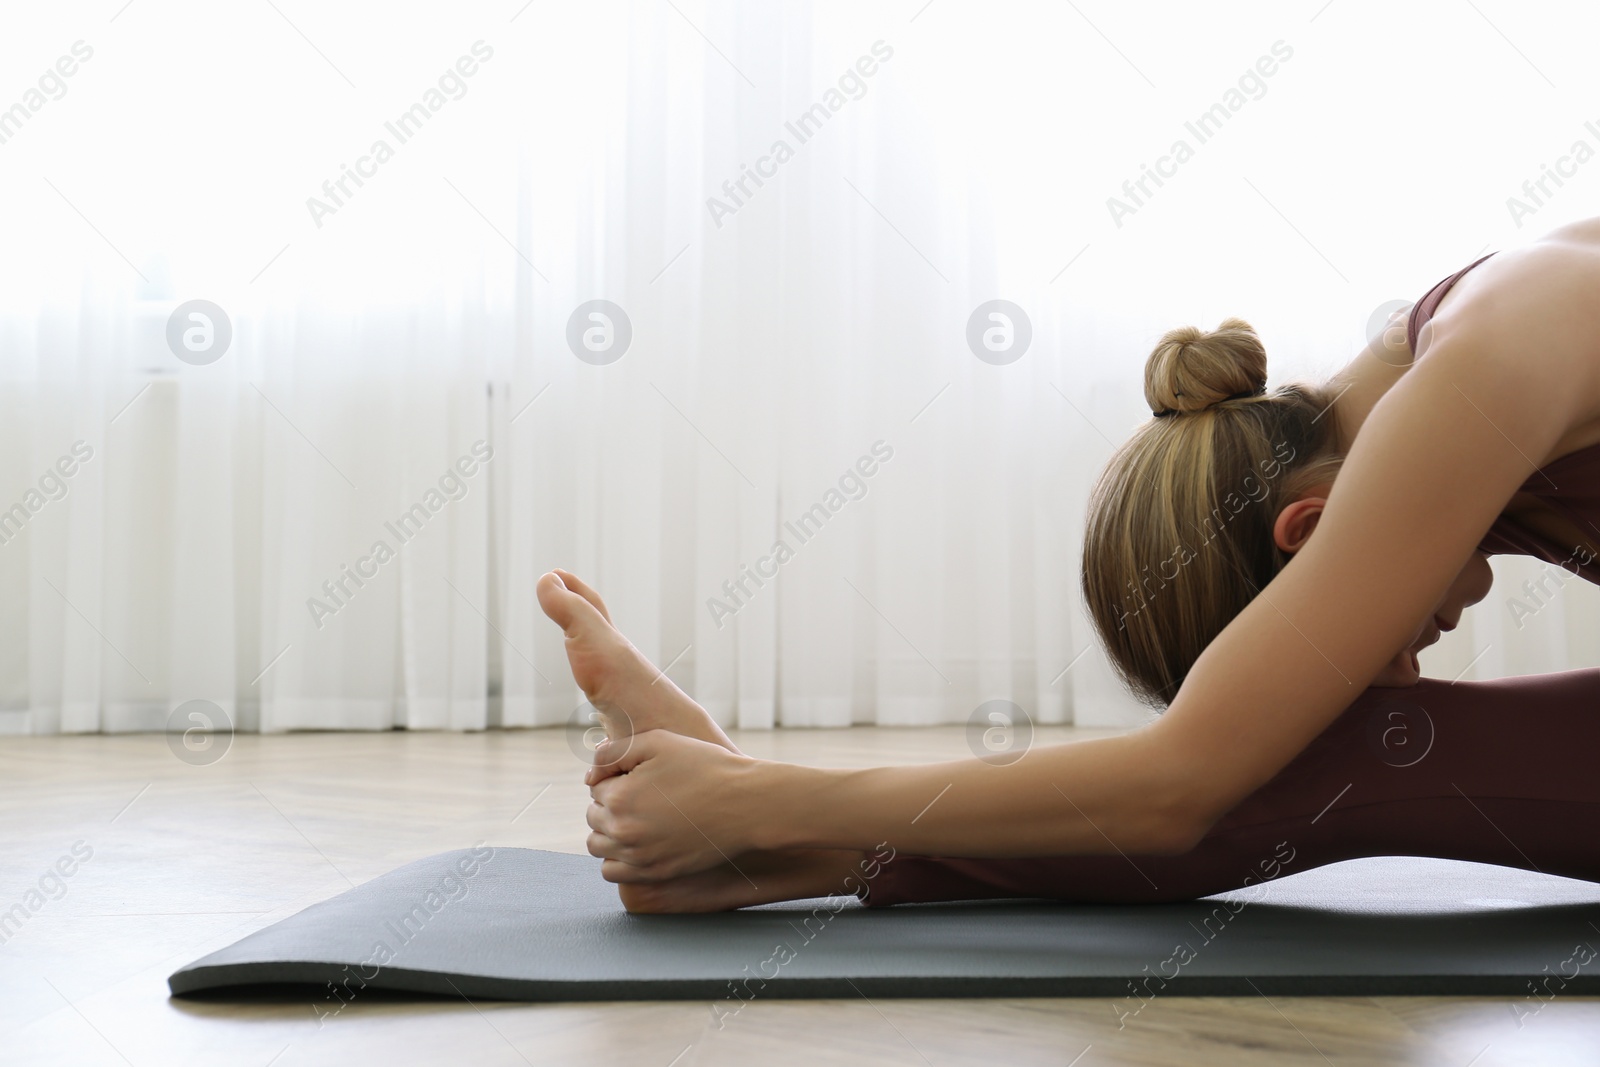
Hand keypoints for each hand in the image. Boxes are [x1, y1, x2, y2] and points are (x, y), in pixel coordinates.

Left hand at [585, 729, 764, 882]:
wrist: (744, 805)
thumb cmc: (704, 767)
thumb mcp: (658, 742)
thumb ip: (614, 751)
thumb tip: (589, 773)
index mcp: (619, 797)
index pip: (596, 786)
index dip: (618, 776)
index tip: (643, 774)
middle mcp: (622, 831)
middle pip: (594, 815)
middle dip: (611, 802)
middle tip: (644, 793)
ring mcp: (638, 856)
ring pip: (598, 845)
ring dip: (608, 830)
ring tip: (637, 817)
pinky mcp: (653, 873)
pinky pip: (612, 872)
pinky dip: (616, 858)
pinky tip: (637, 841)